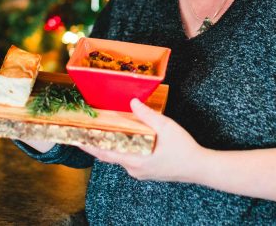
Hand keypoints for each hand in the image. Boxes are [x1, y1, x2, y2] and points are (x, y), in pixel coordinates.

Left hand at [78, 98, 204, 181]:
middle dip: (94, 145)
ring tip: (99, 133)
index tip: (76, 140)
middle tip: (81, 134)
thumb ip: (148, 115)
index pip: (105, 153)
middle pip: (108, 156)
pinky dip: (121, 149)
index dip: (89, 146)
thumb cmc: (184, 149)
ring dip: (109, 146)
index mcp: (136, 160)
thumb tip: (132, 102)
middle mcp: (134, 169)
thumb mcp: (167, 127)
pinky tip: (122, 139)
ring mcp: (140, 172)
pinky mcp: (146, 171)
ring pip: (119, 157)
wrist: (199, 167)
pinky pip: (128, 159)